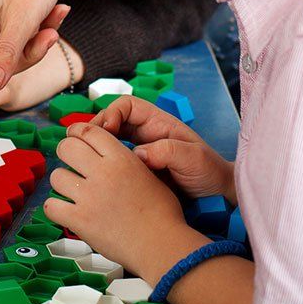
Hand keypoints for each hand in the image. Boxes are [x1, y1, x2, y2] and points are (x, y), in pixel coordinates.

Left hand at [45, 122, 200, 282]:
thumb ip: (126, 162)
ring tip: (71, 191)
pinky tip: (65, 211)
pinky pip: (51, 206)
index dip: (77, 131)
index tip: (74, 137)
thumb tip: (110, 157)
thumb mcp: (150, 175)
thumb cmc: (163, 214)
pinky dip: (55, 208)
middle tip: (71, 163)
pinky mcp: (80, 220)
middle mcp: (103, 173)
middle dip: (66, 152)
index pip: (89, 131)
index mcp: (121, 159)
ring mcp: (89, 197)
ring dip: (62, 182)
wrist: (161, 245)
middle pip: (67, 147)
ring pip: (56, 176)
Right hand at [90, 95, 233, 201]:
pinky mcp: (137, 172)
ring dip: (96, 148)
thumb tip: (138, 154)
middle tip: (84, 145)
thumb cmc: (210, 172)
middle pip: (112, 121)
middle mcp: (146, 135)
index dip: (112, 113)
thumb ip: (167, 152)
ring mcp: (140, 153)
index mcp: (158, 123)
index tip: (106, 129)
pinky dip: (103, 165)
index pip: (127, 106)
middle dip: (96, 129)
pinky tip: (98, 176)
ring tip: (86, 161)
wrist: (218, 197)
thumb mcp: (193, 157)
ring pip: (110, 142)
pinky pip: (115, 163)